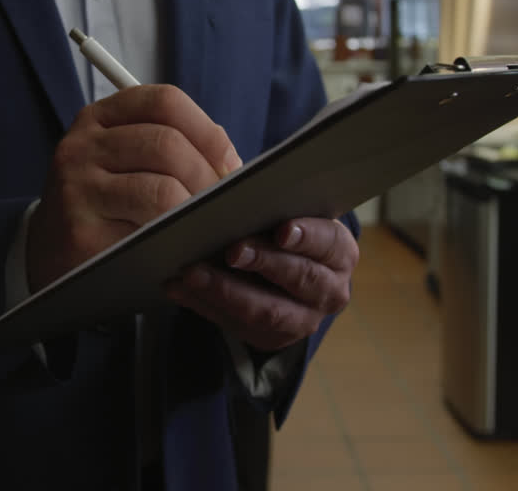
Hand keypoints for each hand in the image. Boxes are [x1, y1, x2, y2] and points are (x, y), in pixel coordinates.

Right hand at [28, 85, 240, 292]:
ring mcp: (77, 187)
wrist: (46, 251)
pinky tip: (180, 242)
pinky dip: (176, 235)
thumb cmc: (101, 204)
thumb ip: (168, 149)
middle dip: (209, 176)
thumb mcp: (122, 161)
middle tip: (224, 203)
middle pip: (167, 143)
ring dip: (196, 209)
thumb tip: (231, 164)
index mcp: (99, 118)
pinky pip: (147, 229)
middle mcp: (82, 145)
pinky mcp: (81, 230)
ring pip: (162, 188)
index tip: (229, 163)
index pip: (164, 101)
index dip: (208, 131)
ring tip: (205, 223)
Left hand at [165, 218, 356, 351]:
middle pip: (299, 277)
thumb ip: (271, 203)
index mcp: (339, 253)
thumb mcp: (289, 213)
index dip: (306, 236)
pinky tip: (178, 286)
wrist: (284, 273)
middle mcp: (330, 290)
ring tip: (192, 272)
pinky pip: (236, 325)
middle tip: (231, 250)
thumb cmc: (282, 229)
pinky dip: (203, 303)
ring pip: (266, 310)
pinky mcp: (271, 338)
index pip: (329, 243)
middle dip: (262, 262)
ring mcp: (303, 320)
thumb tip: (230, 179)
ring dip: (225, 290)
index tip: (281, 230)